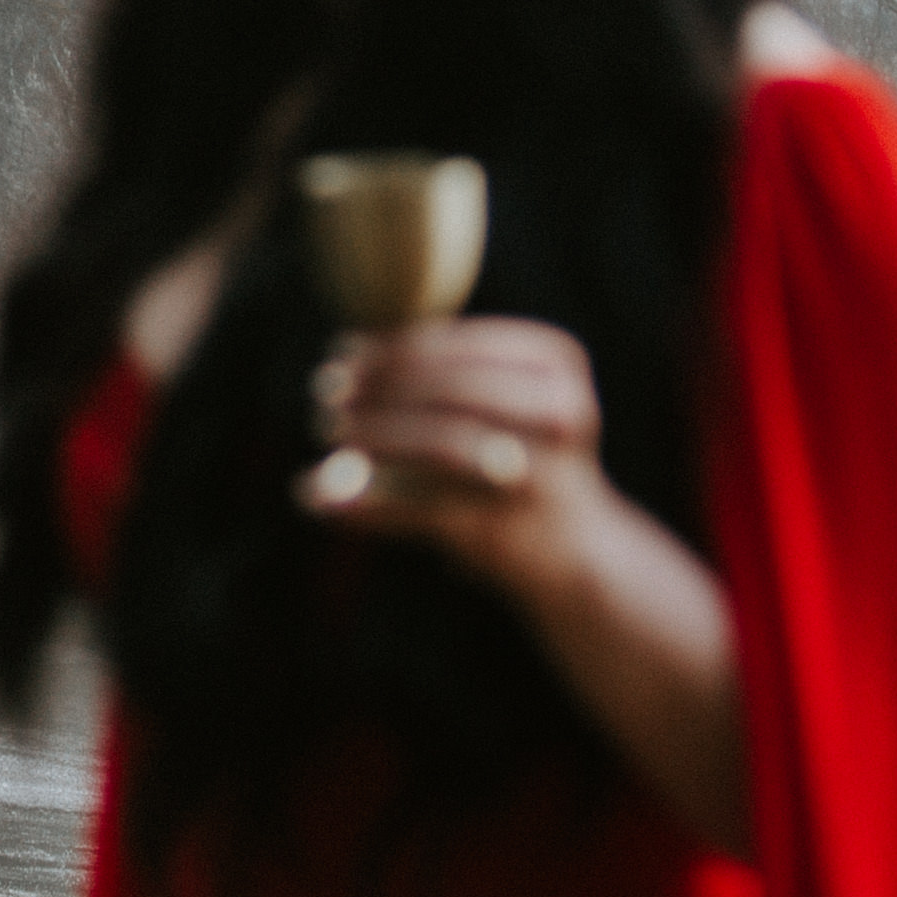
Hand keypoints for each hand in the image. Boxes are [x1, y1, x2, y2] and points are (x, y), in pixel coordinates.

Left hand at [307, 315, 609, 596]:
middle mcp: (558, 413)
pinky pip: (418, 511)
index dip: (390, 347)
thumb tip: (345, 351)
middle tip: (323, 389)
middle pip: (444, 388)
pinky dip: (364, 502)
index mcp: (555, 364)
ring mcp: (536, 475)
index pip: (455, 345)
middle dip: (375, 386)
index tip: (341, 349)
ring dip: (370, 433)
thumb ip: (444, 371)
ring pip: (434, 443)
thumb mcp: (509, 398)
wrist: (578, 551)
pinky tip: (318, 498)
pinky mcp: (502, 532)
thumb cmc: (524, 458)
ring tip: (327, 428)